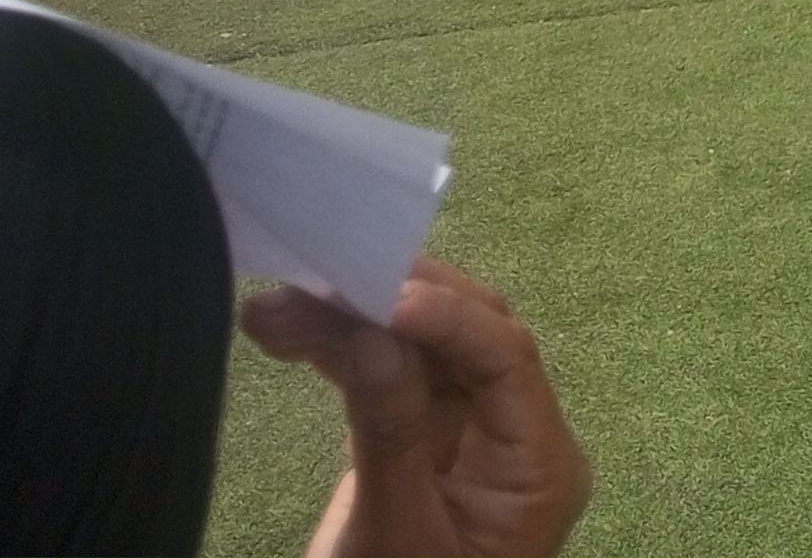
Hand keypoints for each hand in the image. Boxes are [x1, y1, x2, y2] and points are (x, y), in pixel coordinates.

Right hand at [241, 258, 591, 557]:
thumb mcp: (395, 539)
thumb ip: (389, 434)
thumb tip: (373, 332)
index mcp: (540, 465)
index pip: (508, 360)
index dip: (448, 317)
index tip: (382, 296)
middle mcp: (513, 438)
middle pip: (464, 338)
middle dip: (387, 302)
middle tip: (315, 280)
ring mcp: (463, 438)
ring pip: (415, 350)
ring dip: (345, 323)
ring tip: (271, 306)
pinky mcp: (414, 445)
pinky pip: (382, 379)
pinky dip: (334, 354)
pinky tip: (280, 332)